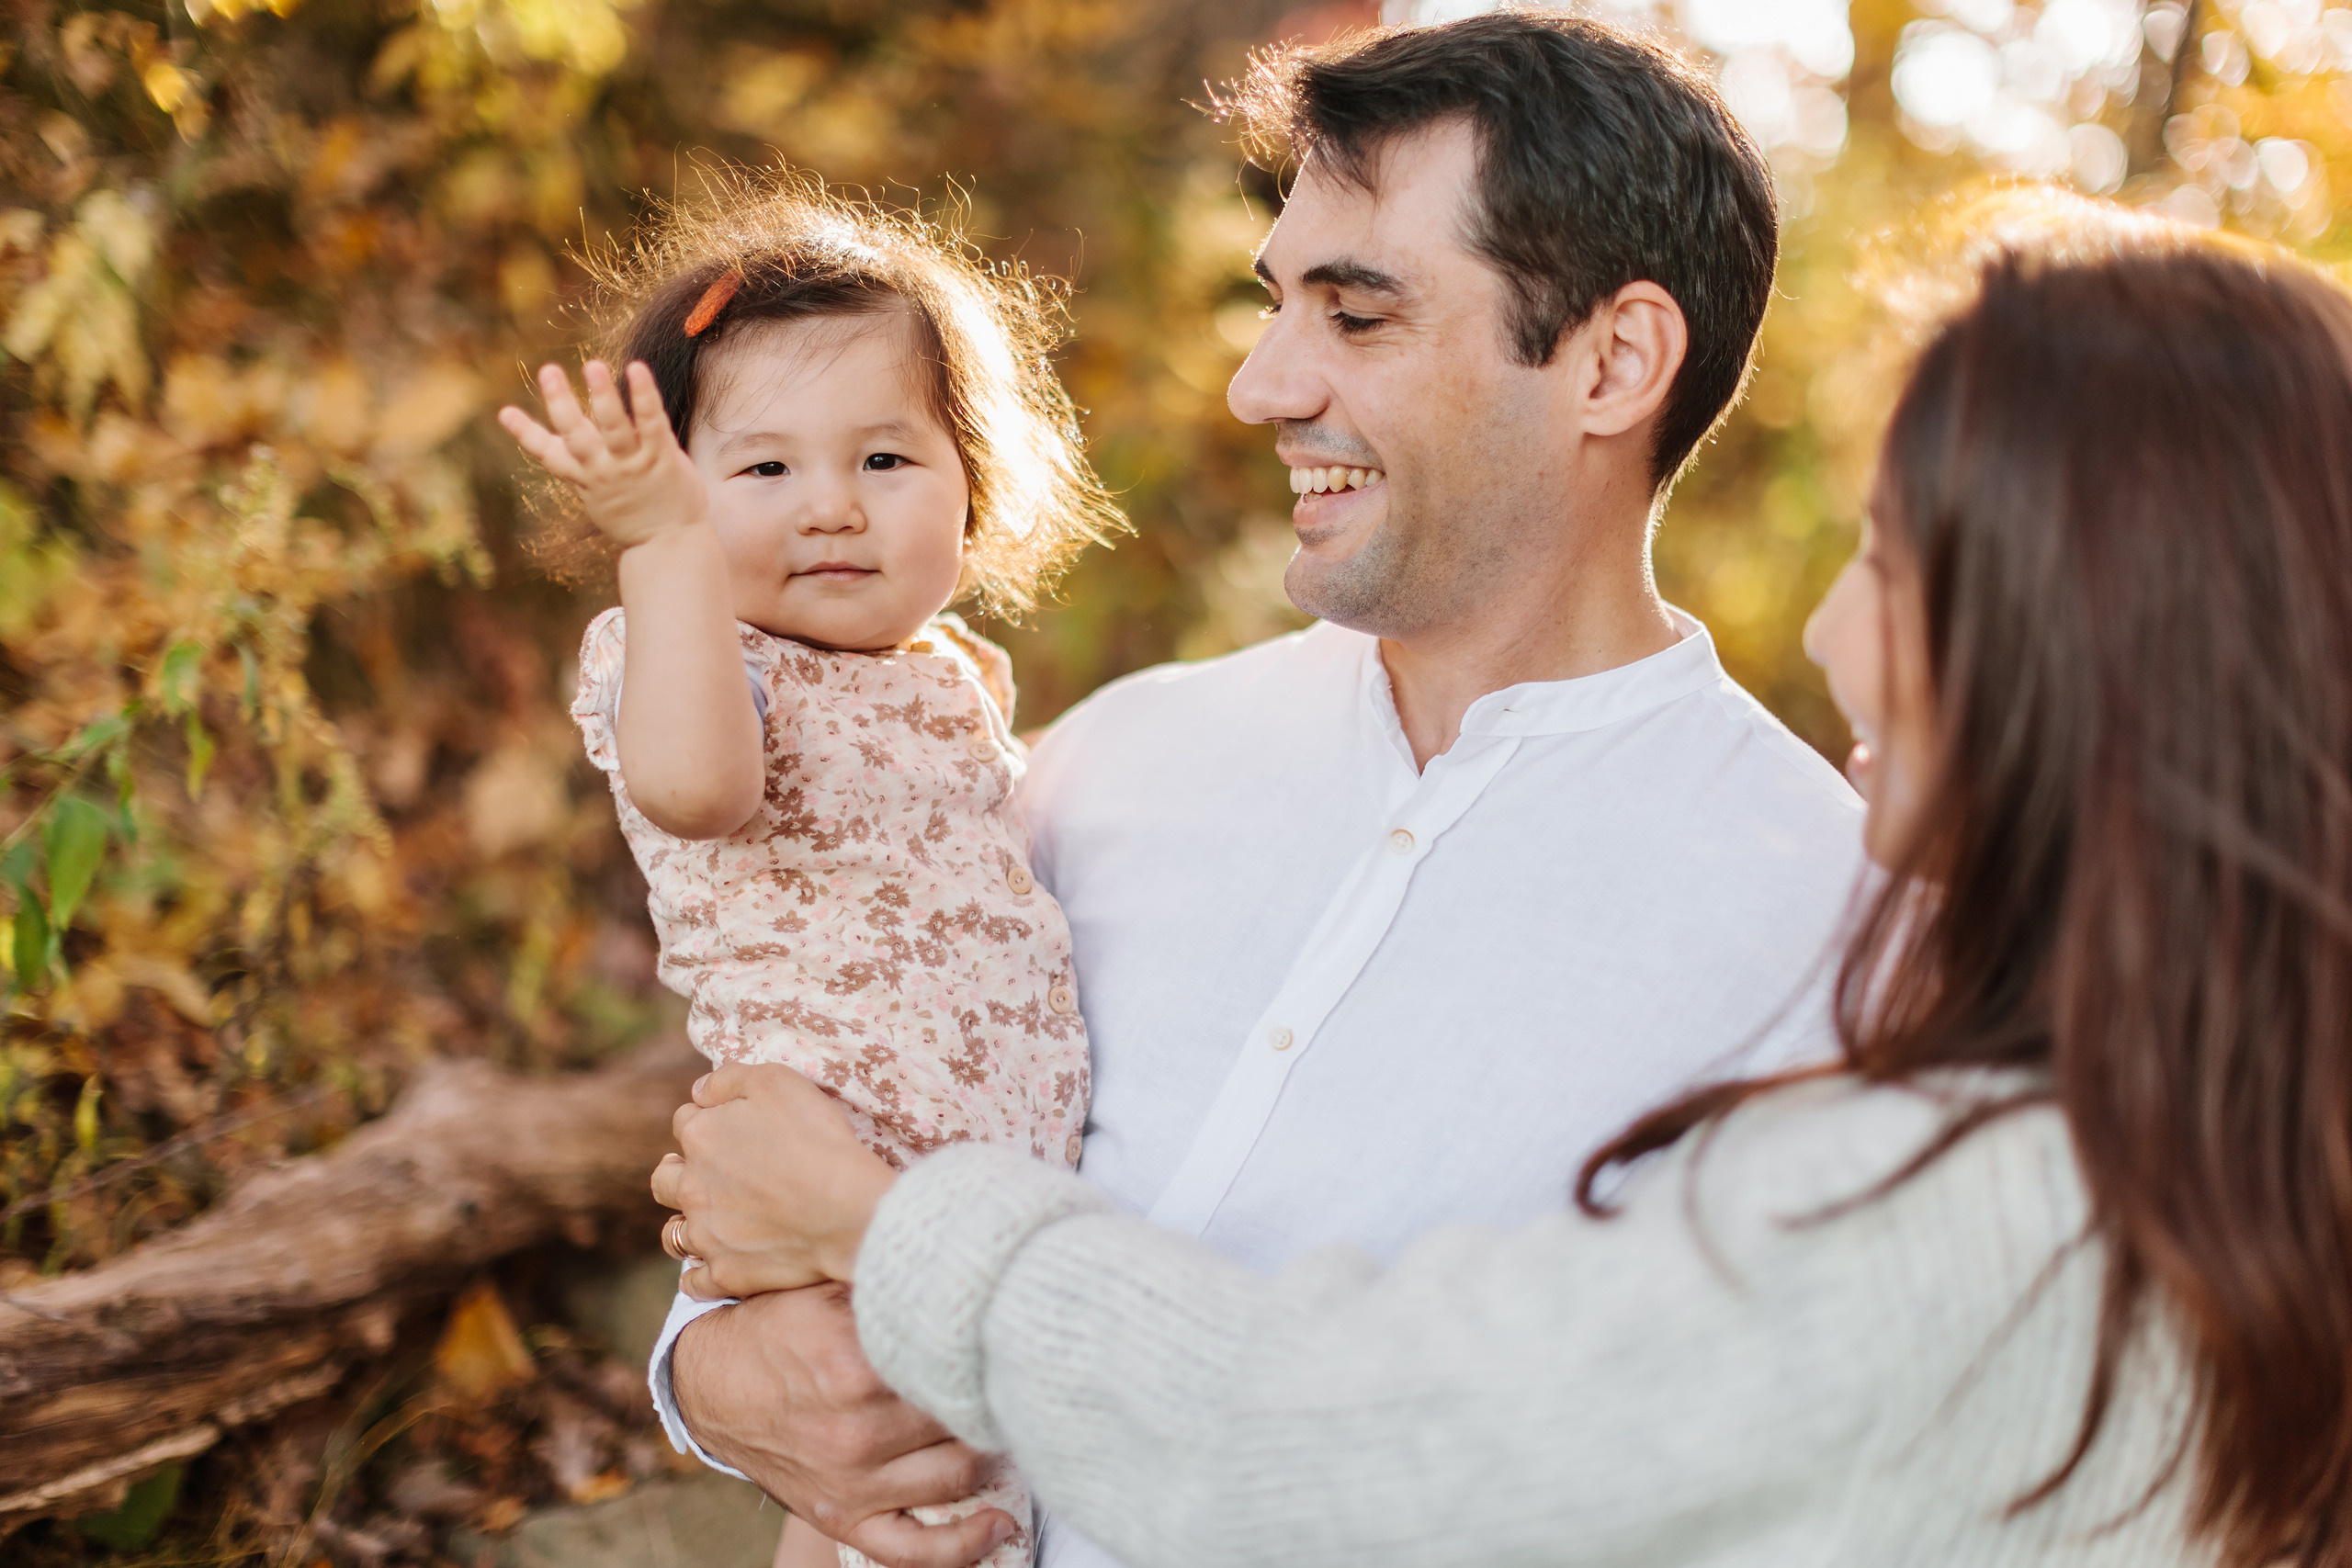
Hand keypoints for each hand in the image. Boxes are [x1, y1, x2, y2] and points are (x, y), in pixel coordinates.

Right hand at [498, 359, 707, 547]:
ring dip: (602, 395)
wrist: (670, 546)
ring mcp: (632, 463)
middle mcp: (602, 469)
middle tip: (547, 370)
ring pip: (613, 426)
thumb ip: (583, 466)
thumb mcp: (599, 495)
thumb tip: (562, 441)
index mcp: (584, 477)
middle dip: (560, 402)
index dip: (525, 434)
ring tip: (592, 366)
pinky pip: (650, 422)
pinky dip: (643, 395)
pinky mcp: (661, 457)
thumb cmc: (634, 514)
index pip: (548, 454)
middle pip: (575, 434)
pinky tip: (636, 368)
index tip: (504, 412)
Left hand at [653, 1063, 896, 1297]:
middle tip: (708, 1175)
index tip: (734, 1128)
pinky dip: (700, 1275)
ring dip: (684, 1225)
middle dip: (680, 1172)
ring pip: (672, 1234)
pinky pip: (695, 1282)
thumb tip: (699, 1089)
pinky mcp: (724, 1274)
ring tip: (707, 1222)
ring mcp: (706, 1236)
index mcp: (701, 1137)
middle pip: (664, 1179)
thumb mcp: (778, 1082)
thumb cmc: (817, 1140)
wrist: (846, 1209)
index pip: (686, 1121)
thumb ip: (729, 1079)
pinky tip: (718, 1264)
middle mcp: (691, 1188)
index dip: (709, 1120)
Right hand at [675, 1286, 1017, 1567]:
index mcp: (855, 1364)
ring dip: (992, 1453)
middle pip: (964, 1416)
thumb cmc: (778, 1326)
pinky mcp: (842, 1517)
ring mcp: (851, 1481)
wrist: (711, 1384)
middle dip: (996, 1395)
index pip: (955, 1360)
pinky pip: (913, 1549)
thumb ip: (889, 1281)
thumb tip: (959, 1259)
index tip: (1011, 1333)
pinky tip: (999, 1525)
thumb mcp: (825, 1288)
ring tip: (1007, 1424)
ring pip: (958, 1475)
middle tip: (1016, 1374)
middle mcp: (856, 1429)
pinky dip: (964, 1545)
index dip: (991, 1345)